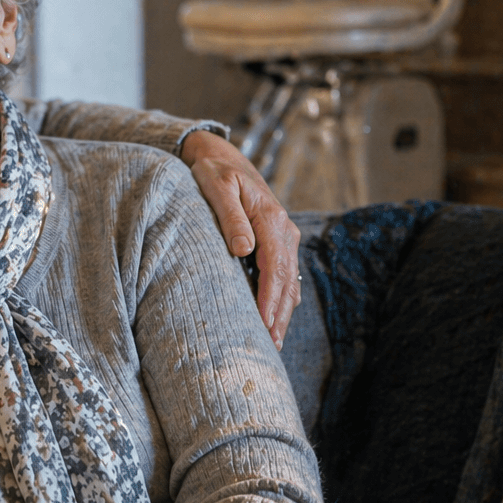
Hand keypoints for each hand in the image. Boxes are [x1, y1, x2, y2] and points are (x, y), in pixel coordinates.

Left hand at [180, 130, 300, 347]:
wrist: (222, 157)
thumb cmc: (213, 172)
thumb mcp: (216, 187)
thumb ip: (230, 217)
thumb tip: (242, 249)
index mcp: (271, 217)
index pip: (274, 266)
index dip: (269, 298)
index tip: (262, 324)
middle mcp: (284, 229)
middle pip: (286, 279)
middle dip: (279, 314)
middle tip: (270, 345)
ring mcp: (284, 235)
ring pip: (289, 280)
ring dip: (283, 310)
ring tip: (273, 340)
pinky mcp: (278, 240)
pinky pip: (285, 274)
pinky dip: (282, 297)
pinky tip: (275, 316)